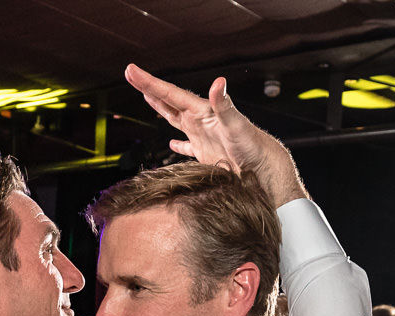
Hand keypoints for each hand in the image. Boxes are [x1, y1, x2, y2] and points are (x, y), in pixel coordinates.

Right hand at [124, 64, 305, 206]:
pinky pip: (186, 147)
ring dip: (161, 109)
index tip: (131, 70)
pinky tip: (172, 144)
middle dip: (149, 88)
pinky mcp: (205, 153)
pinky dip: (177, 146)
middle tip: (131, 74)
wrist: (262, 166)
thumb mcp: (235, 123)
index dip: (149, 83)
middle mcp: (199, 120)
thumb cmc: (251, 144)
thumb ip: (224, 104)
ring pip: (175, 119)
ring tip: (147, 98)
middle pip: (168, 101)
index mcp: (201, 111)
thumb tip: (218, 82)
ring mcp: (201, 136)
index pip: (170, 93)